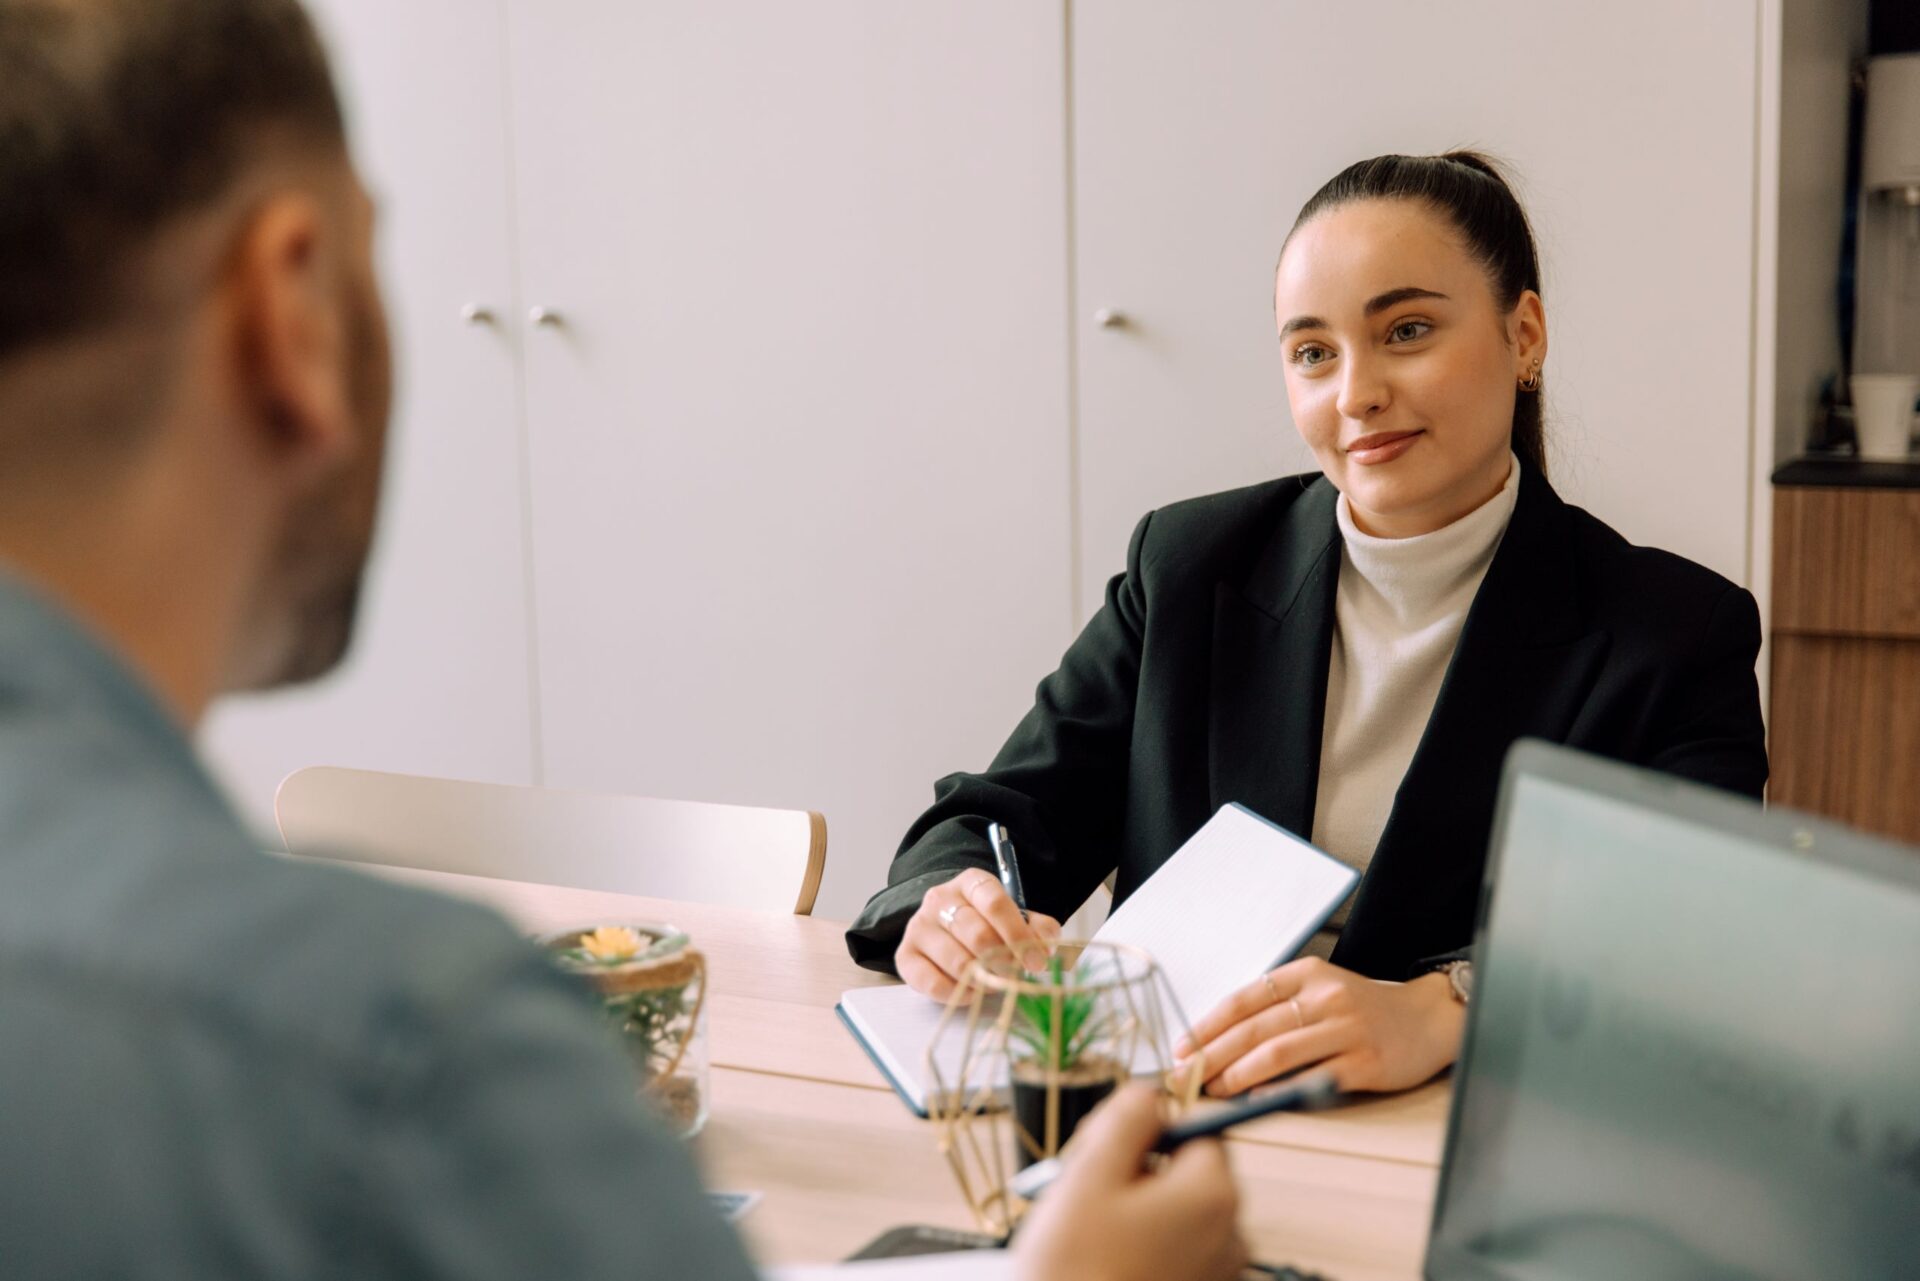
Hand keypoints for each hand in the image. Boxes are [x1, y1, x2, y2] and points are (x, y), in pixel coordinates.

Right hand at [895, 868, 1060, 1000]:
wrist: (945, 929)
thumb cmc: (987, 923)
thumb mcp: (1015, 917)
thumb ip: (1037, 928)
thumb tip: (1046, 947)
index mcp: (971, 883)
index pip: (995, 903)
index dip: (1019, 935)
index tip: (1037, 962)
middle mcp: (940, 899)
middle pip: (977, 934)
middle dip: (1004, 962)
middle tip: (1016, 975)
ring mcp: (919, 927)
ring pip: (958, 961)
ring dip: (984, 979)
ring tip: (995, 982)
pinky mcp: (905, 955)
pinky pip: (934, 983)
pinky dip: (959, 993)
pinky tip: (971, 990)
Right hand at [1011, 1084, 1246, 1280]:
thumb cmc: (1076, 1270)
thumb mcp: (1090, 1172)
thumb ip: (1127, 1116)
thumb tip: (1153, 1093)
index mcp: (1213, 1193)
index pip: (1199, 1128)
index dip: (1150, 1132)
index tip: (1110, 1150)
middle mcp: (1231, 1233)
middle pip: (1188, 1171)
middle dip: (1138, 1171)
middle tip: (1085, 1191)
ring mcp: (1218, 1272)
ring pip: (1176, 1212)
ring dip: (1134, 1210)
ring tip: (1086, 1233)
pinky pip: (1175, 1251)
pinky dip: (1141, 1246)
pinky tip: (1101, 1260)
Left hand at [1174, 957, 1464, 1096]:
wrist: (1429, 1019)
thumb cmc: (1365, 1009)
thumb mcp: (1321, 989)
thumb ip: (1279, 1005)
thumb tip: (1220, 1039)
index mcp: (1307, 974)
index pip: (1244, 999)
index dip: (1208, 1025)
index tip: (1182, 1047)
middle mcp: (1325, 997)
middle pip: (1255, 1028)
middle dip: (1213, 1055)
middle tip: (1186, 1076)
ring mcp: (1347, 1029)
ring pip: (1278, 1051)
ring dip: (1238, 1074)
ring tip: (1214, 1089)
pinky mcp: (1366, 1062)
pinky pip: (1313, 1077)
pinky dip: (1280, 1089)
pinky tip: (1257, 1098)